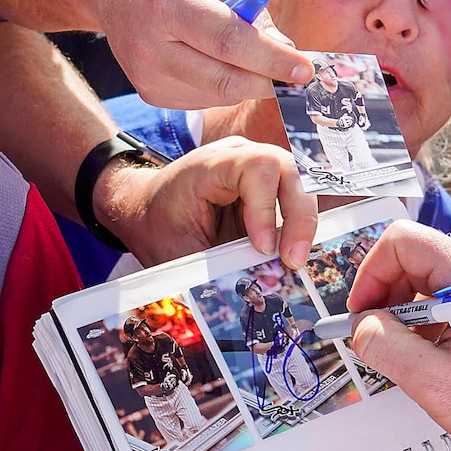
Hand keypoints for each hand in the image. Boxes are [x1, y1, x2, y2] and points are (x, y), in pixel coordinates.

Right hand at [81, 0, 311, 109]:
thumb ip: (249, 5)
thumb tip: (285, 49)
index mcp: (167, 3)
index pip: (230, 42)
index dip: (273, 60)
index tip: (307, 69)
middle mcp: (150, 46)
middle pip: (225, 79)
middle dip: (269, 79)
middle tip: (297, 71)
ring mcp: (145, 75)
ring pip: (218, 95)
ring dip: (248, 81)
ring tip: (252, 53)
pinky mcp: (147, 92)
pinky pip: (202, 100)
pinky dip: (224, 85)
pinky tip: (220, 59)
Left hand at [92, 135, 316, 267]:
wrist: (147, 210)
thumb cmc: (160, 226)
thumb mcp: (180, 251)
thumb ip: (218, 267)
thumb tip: (254, 293)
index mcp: (212, 163)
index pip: (258, 169)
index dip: (266, 209)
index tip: (261, 247)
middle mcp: (241, 156)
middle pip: (290, 173)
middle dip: (299, 219)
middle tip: (293, 261)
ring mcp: (259, 167)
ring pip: (301, 185)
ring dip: (303, 224)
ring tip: (293, 262)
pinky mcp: (269, 187)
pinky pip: (296, 200)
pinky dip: (298, 228)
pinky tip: (291, 254)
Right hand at [343, 222, 450, 450]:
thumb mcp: (437, 384)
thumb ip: (388, 349)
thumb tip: (363, 327)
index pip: (403, 241)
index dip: (371, 274)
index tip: (361, 312)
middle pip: (417, 258)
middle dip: (387, 296)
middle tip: (375, 337)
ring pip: (435, 280)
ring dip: (409, 313)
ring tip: (408, 355)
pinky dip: (434, 321)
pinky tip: (436, 357)